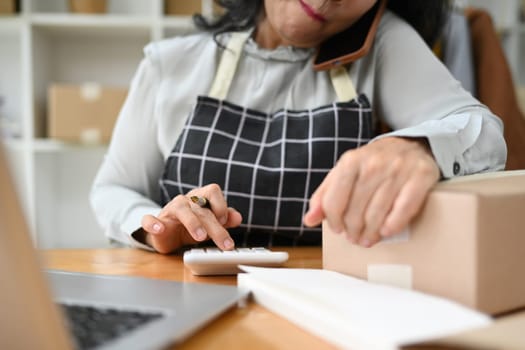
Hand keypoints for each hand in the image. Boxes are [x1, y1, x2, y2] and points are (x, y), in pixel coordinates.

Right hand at [140, 184, 241, 253]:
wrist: (168, 234)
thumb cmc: (192, 225)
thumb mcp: (210, 223)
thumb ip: (225, 219)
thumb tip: (238, 217)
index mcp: (199, 198)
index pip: (212, 191)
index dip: (221, 204)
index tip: (226, 221)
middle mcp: (185, 201)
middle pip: (201, 208)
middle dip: (215, 227)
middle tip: (225, 243)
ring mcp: (169, 210)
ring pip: (180, 208)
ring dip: (192, 222)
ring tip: (201, 237)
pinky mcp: (155, 222)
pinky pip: (150, 219)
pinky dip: (154, 224)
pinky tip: (160, 230)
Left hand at [303, 137, 439, 246]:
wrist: (410, 145)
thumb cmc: (373, 164)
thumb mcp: (344, 173)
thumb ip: (325, 195)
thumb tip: (309, 220)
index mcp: (350, 161)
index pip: (333, 202)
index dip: (333, 221)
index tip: (338, 229)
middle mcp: (373, 163)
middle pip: (355, 212)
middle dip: (353, 231)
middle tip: (355, 238)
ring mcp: (398, 169)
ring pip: (377, 214)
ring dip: (371, 233)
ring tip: (369, 239)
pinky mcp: (421, 176)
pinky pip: (404, 209)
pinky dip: (393, 225)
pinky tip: (387, 231)